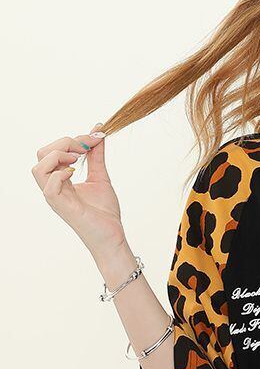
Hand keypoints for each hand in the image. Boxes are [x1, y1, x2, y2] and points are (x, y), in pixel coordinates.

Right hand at [31, 123, 124, 261]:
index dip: (73, 140)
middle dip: (64, 143)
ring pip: (39, 168)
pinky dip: (59, 174)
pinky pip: (48, 186)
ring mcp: (55, 197)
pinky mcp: (61, 206)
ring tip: (78, 160)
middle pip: (42, 154)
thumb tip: (98, 132)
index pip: (53, 151)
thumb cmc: (104, 213)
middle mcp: (54, 187)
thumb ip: (96, 156)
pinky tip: (75, 174)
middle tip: (85, 149)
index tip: (95, 138)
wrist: (112, 237)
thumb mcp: (100, 177)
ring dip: (58, 156)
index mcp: (60, 180)